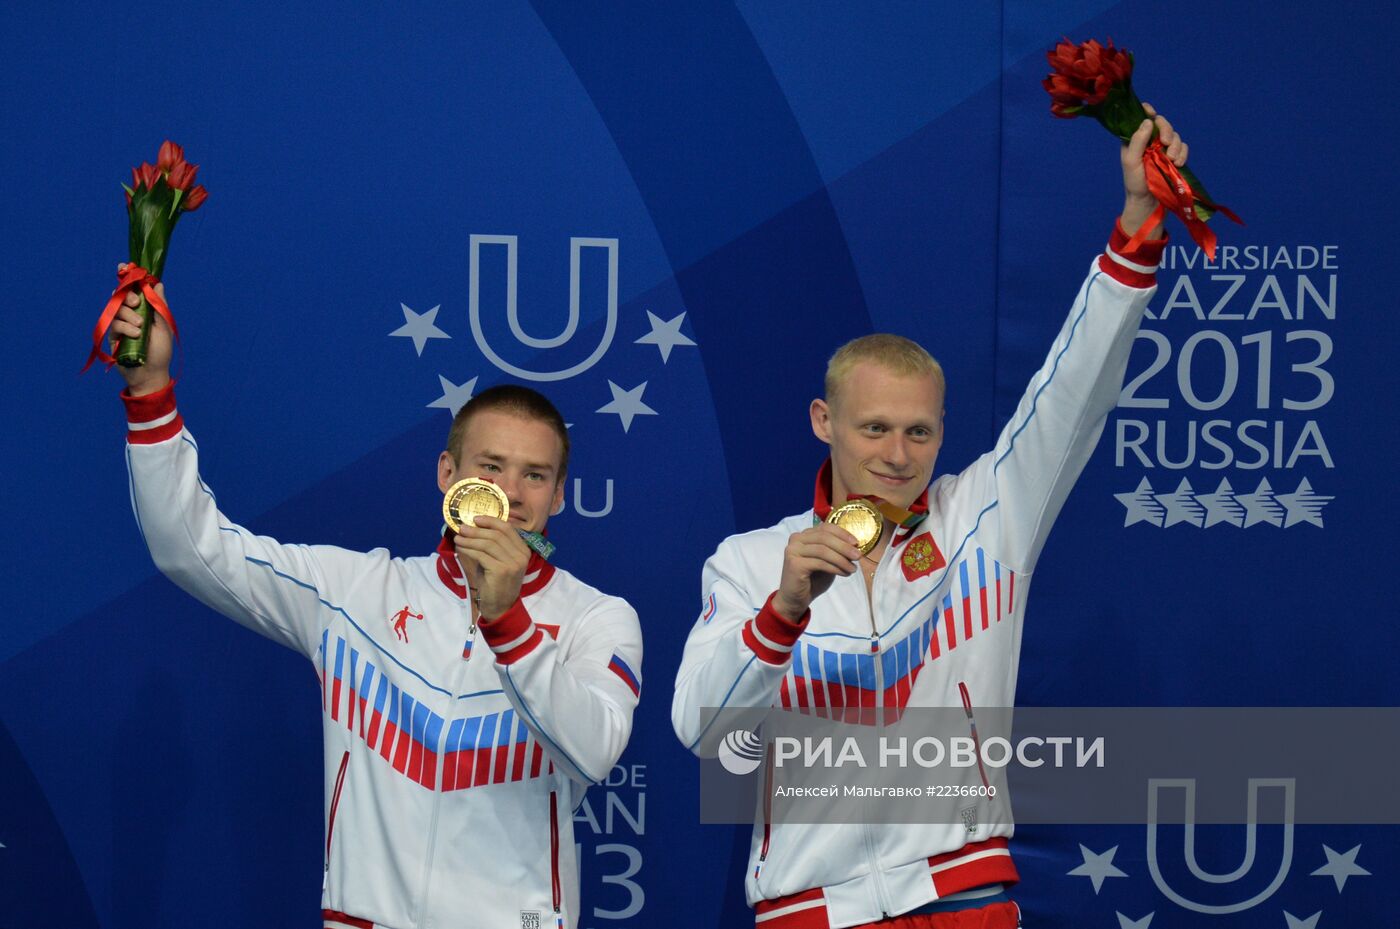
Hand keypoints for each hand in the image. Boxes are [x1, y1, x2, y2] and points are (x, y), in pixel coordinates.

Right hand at [109, 262, 172, 395]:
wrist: (151, 374)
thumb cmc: (161, 351)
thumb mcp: (164, 326)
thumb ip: (160, 305)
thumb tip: (158, 284)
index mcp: (144, 310)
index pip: (134, 290)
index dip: (128, 278)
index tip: (123, 267)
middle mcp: (131, 315)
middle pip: (122, 296)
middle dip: (128, 296)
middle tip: (136, 303)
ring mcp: (120, 325)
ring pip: (118, 309)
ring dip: (129, 316)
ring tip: (140, 328)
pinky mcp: (112, 336)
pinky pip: (114, 324)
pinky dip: (125, 328)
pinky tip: (135, 335)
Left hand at [454, 516, 529, 619]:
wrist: (500, 607)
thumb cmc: (496, 583)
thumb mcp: (498, 561)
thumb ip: (492, 545)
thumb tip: (473, 527)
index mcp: (523, 550)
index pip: (507, 529)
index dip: (491, 521)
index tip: (476, 518)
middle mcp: (521, 556)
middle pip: (497, 535)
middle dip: (477, 529)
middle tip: (462, 527)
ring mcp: (513, 563)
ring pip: (488, 543)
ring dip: (470, 538)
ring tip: (458, 537)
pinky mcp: (501, 571)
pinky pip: (481, 555)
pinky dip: (469, 549)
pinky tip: (461, 547)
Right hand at [772, 523, 861, 620]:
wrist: (795, 599)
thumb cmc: (812, 580)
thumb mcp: (827, 562)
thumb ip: (835, 551)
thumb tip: (855, 546)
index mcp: (804, 535)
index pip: (825, 527)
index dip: (842, 534)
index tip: (857, 543)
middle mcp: (796, 539)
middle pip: (824, 537)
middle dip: (844, 547)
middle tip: (858, 556)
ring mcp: (793, 550)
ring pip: (823, 550)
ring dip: (841, 559)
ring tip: (853, 569)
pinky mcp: (794, 564)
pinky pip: (819, 562)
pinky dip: (835, 567)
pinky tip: (844, 573)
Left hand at [1120, 102, 1187, 237]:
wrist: (1148, 203)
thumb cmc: (1135, 183)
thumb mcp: (1131, 161)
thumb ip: (1137, 141)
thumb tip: (1147, 121)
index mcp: (1135, 140)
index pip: (1141, 119)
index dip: (1147, 111)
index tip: (1151, 112)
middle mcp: (1149, 142)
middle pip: (1162, 123)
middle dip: (1167, 130)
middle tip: (1166, 142)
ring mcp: (1162, 149)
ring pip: (1175, 135)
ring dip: (1176, 145)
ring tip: (1171, 160)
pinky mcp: (1174, 158)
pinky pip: (1183, 148)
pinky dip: (1182, 154)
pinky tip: (1178, 164)